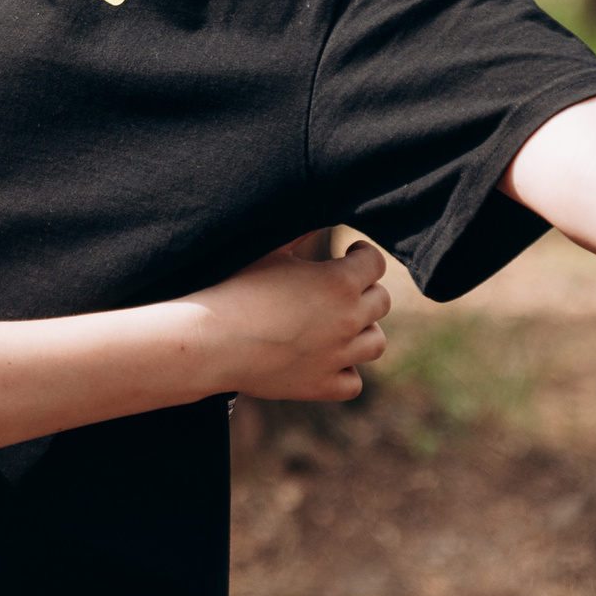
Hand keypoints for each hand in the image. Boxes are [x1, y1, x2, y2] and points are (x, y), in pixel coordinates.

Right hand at [184, 239, 390, 402]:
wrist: (213, 340)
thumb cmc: (238, 288)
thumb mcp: (272, 251)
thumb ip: (302, 233)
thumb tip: (318, 210)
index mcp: (340, 282)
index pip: (376, 263)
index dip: (363, 254)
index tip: (351, 253)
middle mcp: (348, 320)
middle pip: (381, 302)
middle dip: (364, 290)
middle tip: (340, 288)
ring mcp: (338, 356)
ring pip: (376, 343)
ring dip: (362, 331)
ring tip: (339, 324)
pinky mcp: (322, 386)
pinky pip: (353, 382)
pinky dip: (345, 370)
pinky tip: (327, 358)